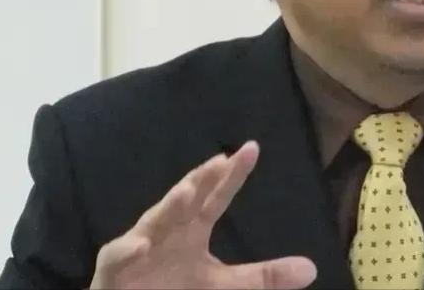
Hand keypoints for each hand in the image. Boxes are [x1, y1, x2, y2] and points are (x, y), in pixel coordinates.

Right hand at [90, 142, 315, 289]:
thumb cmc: (172, 288)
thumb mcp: (223, 286)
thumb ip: (263, 277)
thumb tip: (310, 269)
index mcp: (191, 229)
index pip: (216, 197)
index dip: (232, 175)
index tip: (252, 148)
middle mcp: (165, 231)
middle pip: (183, 202)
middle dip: (198, 180)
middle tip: (219, 161)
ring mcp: (137, 248)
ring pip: (152, 223)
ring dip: (167, 207)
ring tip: (186, 191)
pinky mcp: (113, 271)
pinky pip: (119, 258)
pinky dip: (129, 251)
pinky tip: (142, 244)